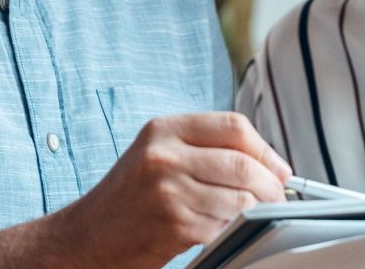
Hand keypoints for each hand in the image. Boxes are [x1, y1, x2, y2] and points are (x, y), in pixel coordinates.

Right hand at [47, 112, 292, 267]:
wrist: (84, 237)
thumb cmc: (127, 199)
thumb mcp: (158, 156)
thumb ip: (204, 150)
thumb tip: (269, 163)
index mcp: (164, 130)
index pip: (234, 126)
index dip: (266, 150)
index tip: (279, 169)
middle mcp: (164, 155)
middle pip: (243, 164)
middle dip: (271, 186)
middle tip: (277, 199)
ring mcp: (167, 190)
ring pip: (240, 199)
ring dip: (256, 212)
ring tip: (251, 216)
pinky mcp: (173, 224)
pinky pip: (224, 227)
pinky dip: (232, 232)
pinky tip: (223, 231)